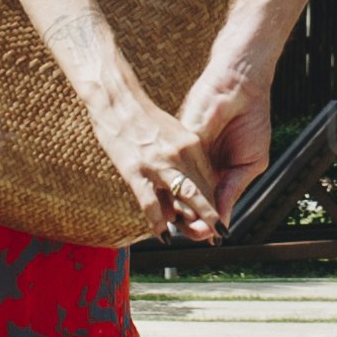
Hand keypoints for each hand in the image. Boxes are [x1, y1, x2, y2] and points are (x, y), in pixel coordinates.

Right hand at [93, 78, 221, 239]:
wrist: (117, 100)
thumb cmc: (143, 117)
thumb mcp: (172, 132)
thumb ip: (183, 155)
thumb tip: (189, 180)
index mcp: (190, 144)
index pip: (209, 179)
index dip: (215, 201)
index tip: (219, 216)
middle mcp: (180, 154)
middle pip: (202, 191)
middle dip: (211, 216)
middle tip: (220, 235)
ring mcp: (158, 164)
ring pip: (184, 198)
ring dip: (194, 222)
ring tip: (200, 237)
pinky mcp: (136, 171)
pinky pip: (151, 204)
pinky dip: (158, 223)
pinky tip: (163, 235)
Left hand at [181, 54, 273, 222]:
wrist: (240, 86)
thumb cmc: (251, 119)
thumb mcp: (249, 162)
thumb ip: (232, 189)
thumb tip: (222, 221)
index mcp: (220, 173)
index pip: (209, 205)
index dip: (207, 222)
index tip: (209, 235)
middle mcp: (201, 168)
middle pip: (191, 202)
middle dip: (191, 221)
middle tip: (194, 233)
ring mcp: (188, 156)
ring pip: (178, 189)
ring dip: (179, 208)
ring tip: (184, 222)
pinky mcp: (178, 142)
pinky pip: (173, 169)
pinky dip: (173, 185)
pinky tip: (175, 198)